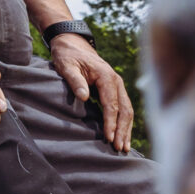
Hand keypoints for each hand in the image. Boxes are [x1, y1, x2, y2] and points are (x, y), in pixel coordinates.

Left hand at [49, 31, 133, 151]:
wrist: (73, 45)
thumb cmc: (68, 56)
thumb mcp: (66, 66)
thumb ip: (75, 81)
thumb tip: (84, 97)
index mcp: (106, 76)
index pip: (111, 104)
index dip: (111, 122)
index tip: (109, 138)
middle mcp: (116, 81)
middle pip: (125, 109)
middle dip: (123, 130)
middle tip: (119, 149)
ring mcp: (118, 85)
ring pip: (127, 110)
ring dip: (126, 129)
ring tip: (124, 148)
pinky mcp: (115, 90)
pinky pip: (123, 108)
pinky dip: (124, 123)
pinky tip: (123, 136)